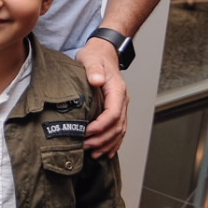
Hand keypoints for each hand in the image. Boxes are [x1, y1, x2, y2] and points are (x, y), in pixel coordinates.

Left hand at [75, 41, 128, 158]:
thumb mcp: (91, 58)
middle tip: (85, 146)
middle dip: (102, 139)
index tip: (87, 132)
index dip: (101, 126)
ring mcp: (121, 106)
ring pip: (120, 131)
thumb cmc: (95, 56)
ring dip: (107, 144)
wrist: (104, 53)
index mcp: (117, 90)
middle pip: (117, 126)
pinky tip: (105, 152)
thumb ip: (93, 69)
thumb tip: (97, 80)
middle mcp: (122, 100)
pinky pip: (119, 129)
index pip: (113, 113)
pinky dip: (113, 142)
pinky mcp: (117, 109)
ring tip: (93, 154)